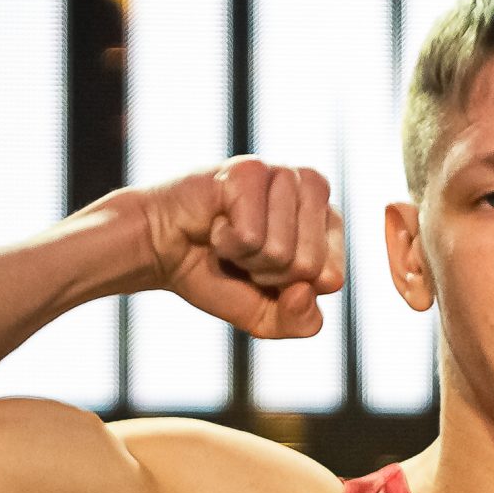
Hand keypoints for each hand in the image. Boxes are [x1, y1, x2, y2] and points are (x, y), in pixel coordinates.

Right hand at [133, 158, 345, 337]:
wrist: (160, 251)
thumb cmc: (217, 274)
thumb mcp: (266, 316)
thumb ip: (301, 322)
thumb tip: (309, 290)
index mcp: (327, 219)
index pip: (332, 276)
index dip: (289, 288)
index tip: (264, 271)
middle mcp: (310, 188)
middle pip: (311, 265)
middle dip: (268, 275)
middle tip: (243, 254)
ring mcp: (282, 174)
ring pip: (284, 252)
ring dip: (246, 258)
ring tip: (228, 236)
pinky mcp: (249, 170)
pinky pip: (252, 236)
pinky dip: (227, 243)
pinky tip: (215, 223)